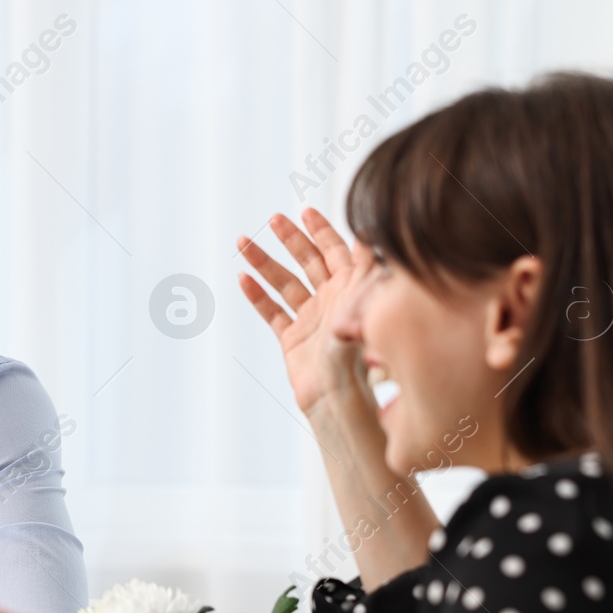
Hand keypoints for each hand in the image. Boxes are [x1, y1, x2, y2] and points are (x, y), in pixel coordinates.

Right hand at [236, 208, 381, 414]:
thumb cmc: (356, 356)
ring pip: (284, 283)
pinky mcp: (292, 339)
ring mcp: (310, 319)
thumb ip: (366, 268)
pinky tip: (243, 279)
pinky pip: (272, 312)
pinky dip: (257, 296)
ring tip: (243, 242)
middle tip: (274, 220)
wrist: (336, 400)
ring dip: (264, 262)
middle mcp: (330, 301)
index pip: (335, 252)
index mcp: (350, 290)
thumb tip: (369, 232)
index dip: (321, 231)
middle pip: (308, 262)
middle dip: (291, 239)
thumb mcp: (363, 306)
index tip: (306, 212)